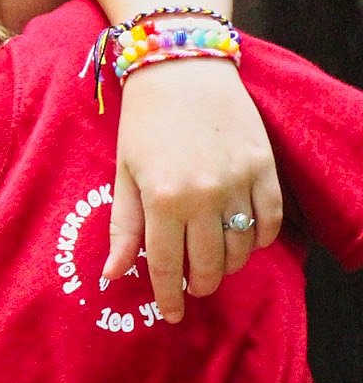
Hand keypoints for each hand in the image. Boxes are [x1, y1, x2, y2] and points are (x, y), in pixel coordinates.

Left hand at [106, 59, 279, 323]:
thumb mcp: (123, 172)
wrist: (182, 68)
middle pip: (208, 265)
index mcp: (162, 199)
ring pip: (242, 249)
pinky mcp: (264, 168)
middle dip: (199, 284)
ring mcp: (239, 183)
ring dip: (228, 264)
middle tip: (192, 286)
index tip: (171, 314)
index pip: (166, 265)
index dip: (169, 296)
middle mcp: (203, 196)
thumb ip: (123, 227)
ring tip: (213, 262)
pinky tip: (243, 239)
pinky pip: (270, 221)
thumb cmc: (144, 121)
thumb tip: (113, 275)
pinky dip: (260, 239)